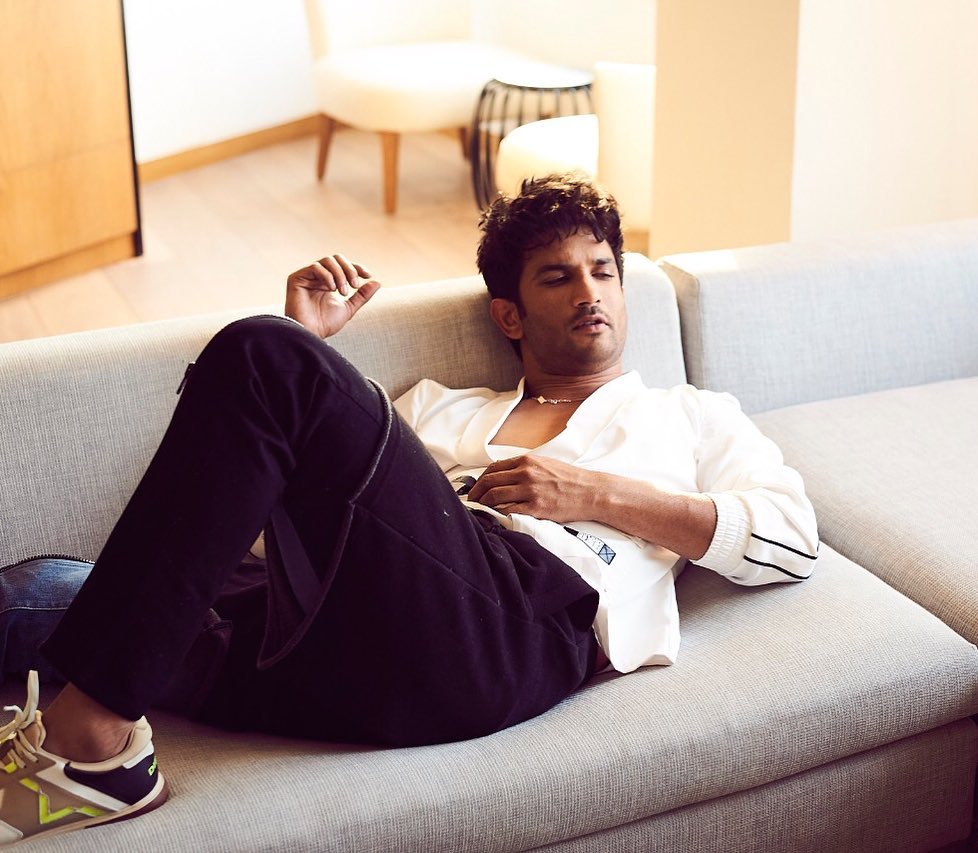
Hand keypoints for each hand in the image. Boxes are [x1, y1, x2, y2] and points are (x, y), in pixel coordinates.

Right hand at [285, 254, 380, 337]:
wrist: (310, 333)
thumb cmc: (325, 324)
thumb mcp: (349, 308)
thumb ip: (362, 296)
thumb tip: (377, 282)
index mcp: (328, 281)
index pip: (343, 265)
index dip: (357, 267)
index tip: (368, 275)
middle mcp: (317, 277)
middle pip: (336, 258)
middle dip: (349, 270)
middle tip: (355, 286)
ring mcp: (307, 276)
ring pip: (327, 261)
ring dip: (340, 274)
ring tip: (344, 291)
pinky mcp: (296, 278)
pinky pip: (316, 267)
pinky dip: (328, 276)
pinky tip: (331, 289)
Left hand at [467, 455, 602, 522]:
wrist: (590, 492)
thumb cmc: (569, 479)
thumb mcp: (545, 464)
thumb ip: (524, 467)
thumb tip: (504, 475)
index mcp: (527, 461)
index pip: (493, 468)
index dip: (480, 479)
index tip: (476, 488)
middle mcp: (526, 473)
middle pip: (490, 481)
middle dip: (476, 492)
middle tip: (471, 501)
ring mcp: (530, 491)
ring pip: (495, 496)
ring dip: (482, 504)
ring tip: (479, 510)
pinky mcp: (536, 508)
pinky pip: (508, 511)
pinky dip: (497, 514)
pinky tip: (494, 517)